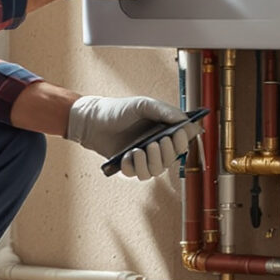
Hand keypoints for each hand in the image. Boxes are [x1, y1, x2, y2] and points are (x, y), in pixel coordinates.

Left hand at [67, 95, 200, 180]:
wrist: (93, 120)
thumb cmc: (119, 110)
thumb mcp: (143, 104)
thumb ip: (164, 111)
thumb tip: (185, 120)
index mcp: (164, 130)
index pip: (182, 141)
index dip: (184, 140)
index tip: (179, 133)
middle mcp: (156, 146)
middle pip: (172, 159)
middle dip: (167, 152)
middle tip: (157, 142)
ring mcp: (143, 157)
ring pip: (157, 171)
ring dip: (151, 162)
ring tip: (139, 150)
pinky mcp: (130, 166)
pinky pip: (138, 174)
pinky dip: (134, 167)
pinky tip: (127, 156)